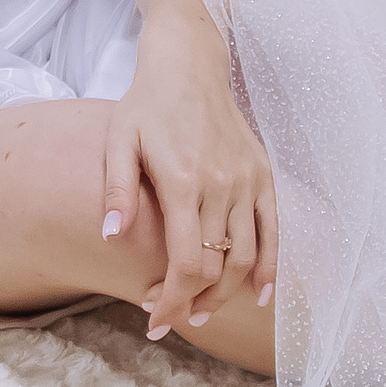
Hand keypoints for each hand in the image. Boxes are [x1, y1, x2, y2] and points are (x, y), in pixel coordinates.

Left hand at [101, 13, 277, 337]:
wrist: (189, 66)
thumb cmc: (146, 104)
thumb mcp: (118, 140)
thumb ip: (117, 190)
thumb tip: (111, 237)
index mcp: (183, 181)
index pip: (186, 262)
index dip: (172, 299)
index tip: (155, 321)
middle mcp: (222, 185)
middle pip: (216, 267)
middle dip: (193, 302)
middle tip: (169, 316)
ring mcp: (248, 181)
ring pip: (247, 256)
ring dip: (226, 293)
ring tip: (202, 311)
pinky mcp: (264, 175)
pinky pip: (274, 231)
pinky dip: (270, 267)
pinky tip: (259, 293)